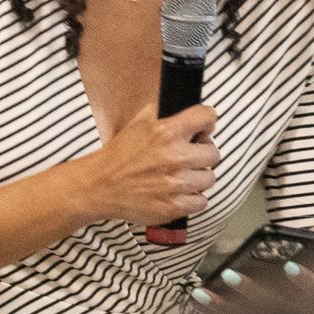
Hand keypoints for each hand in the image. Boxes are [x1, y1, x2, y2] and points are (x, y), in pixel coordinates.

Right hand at [79, 103, 219, 226]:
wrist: (100, 186)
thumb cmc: (119, 156)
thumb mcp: (137, 124)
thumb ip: (161, 111)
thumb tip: (183, 107)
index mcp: (166, 132)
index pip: (207, 117)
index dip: (206, 122)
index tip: (202, 129)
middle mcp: (174, 157)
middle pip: (213, 153)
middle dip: (202, 154)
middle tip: (188, 158)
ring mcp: (175, 184)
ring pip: (209, 178)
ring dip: (197, 178)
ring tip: (181, 177)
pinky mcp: (173, 206)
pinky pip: (201, 201)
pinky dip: (191, 199)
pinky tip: (177, 193)